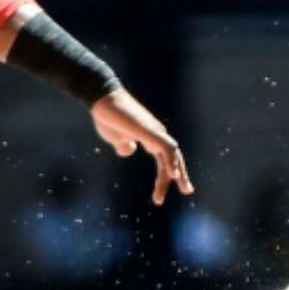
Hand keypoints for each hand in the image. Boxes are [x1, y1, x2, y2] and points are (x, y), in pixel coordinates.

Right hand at [91, 88, 193, 205]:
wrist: (101, 99)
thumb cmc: (106, 116)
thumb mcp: (115, 137)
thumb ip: (123, 145)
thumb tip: (129, 150)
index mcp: (150, 136)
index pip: (165, 157)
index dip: (168, 173)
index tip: (167, 190)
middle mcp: (156, 133)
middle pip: (174, 157)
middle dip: (181, 176)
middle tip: (187, 191)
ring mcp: (154, 131)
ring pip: (173, 154)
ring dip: (177, 173)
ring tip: (176, 190)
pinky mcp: (149, 130)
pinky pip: (167, 148)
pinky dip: (172, 161)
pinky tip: (173, 175)